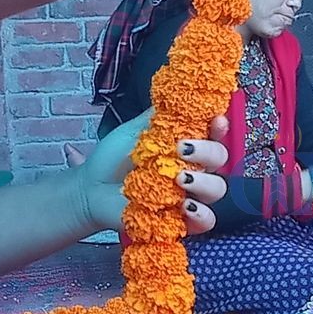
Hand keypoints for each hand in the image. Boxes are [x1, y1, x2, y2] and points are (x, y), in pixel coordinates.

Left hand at [82, 112, 228, 234]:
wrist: (91, 188)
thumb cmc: (114, 158)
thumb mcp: (134, 130)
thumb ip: (157, 115)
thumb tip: (177, 92)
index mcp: (186, 143)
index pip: (214, 132)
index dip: (220, 126)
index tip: (216, 121)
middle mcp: (193, 168)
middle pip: (221, 158)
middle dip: (208, 152)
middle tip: (182, 149)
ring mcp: (189, 195)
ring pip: (217, 189)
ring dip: (205, 182)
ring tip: (180, 179)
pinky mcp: (180, 219)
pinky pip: (206, 221)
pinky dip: (201, 215)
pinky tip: (186, 207)